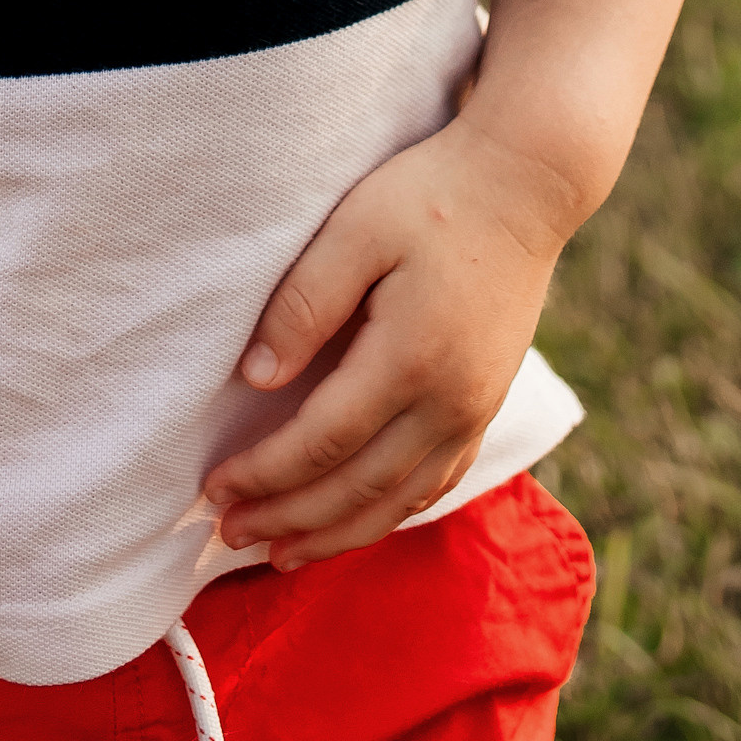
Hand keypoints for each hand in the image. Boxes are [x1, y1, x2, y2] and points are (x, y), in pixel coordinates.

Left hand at [200, 115, 571, 571]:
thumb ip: (304, 303)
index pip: (322, 442)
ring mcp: (475, 410)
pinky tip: (355, 521)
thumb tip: (255, 379)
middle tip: (229, 535)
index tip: (214, 490)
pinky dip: (388, 515)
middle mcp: (450, 401)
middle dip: (289, 520)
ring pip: (398, 502)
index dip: (264, 475)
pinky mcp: (487, 405)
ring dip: (335, 535)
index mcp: (411, 358)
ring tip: (280, 554)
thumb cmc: (432, 195)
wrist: (526, 186)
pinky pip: (434, 483)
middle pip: (357, 488)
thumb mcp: (356, 228)